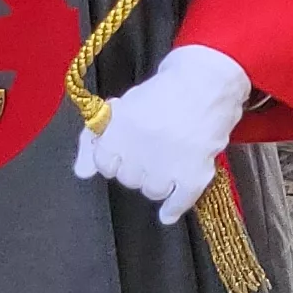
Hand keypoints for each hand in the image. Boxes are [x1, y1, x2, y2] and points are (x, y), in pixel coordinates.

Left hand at [75, 44, 252, 222]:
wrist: (211, 80)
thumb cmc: (168, 87)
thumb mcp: (126, 105)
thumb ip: (96, 139)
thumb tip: (81, 173)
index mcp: (119, 129)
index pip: (103, 164)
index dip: (114, 155)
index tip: (125, 148)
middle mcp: (139, 150)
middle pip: (128, 178)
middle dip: (137, 167)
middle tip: (153, 150)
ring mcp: (167, 165)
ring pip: (152, 191)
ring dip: (158, 181)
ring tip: (170, 164)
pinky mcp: (194, 173)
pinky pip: (179, 201)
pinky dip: (173, 208)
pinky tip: (168, 212)